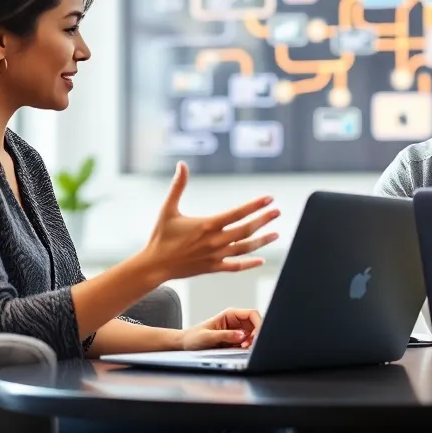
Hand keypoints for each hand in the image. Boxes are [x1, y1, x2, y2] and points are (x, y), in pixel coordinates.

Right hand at [140, 162, 279, 282]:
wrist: (154, 266)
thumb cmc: (160, 237)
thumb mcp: (168, 209)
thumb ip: (178, 186)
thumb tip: (181, 165)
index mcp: (207, 225)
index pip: (237, 213)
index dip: (255, 205)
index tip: (269, 198)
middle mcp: (215, 241)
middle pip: (246, 230)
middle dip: (264, 220)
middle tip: (278, 211)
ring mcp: (216, 256)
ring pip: (245, 248)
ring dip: (262, 241)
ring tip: (276, 233)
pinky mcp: (213, 268)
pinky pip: (235, 266)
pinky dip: (249, 264)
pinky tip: (261, 260)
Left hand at [180, 308, 262, 350]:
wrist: (186, 345)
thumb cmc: (194, 337)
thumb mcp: (208, 336)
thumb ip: (226, 335)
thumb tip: (243, 335)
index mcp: (231, 314)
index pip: (252, 314)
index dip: (258, 324)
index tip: (255, 336)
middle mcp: (236, 321)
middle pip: (256, 325)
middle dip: (256, 335)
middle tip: (246, 345)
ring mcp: (237, 331)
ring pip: (254, 335)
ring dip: (252, 342)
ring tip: (241, 348)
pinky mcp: (236, 341)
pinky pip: (248, 343)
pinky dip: (248, 347)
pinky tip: (240, 350)